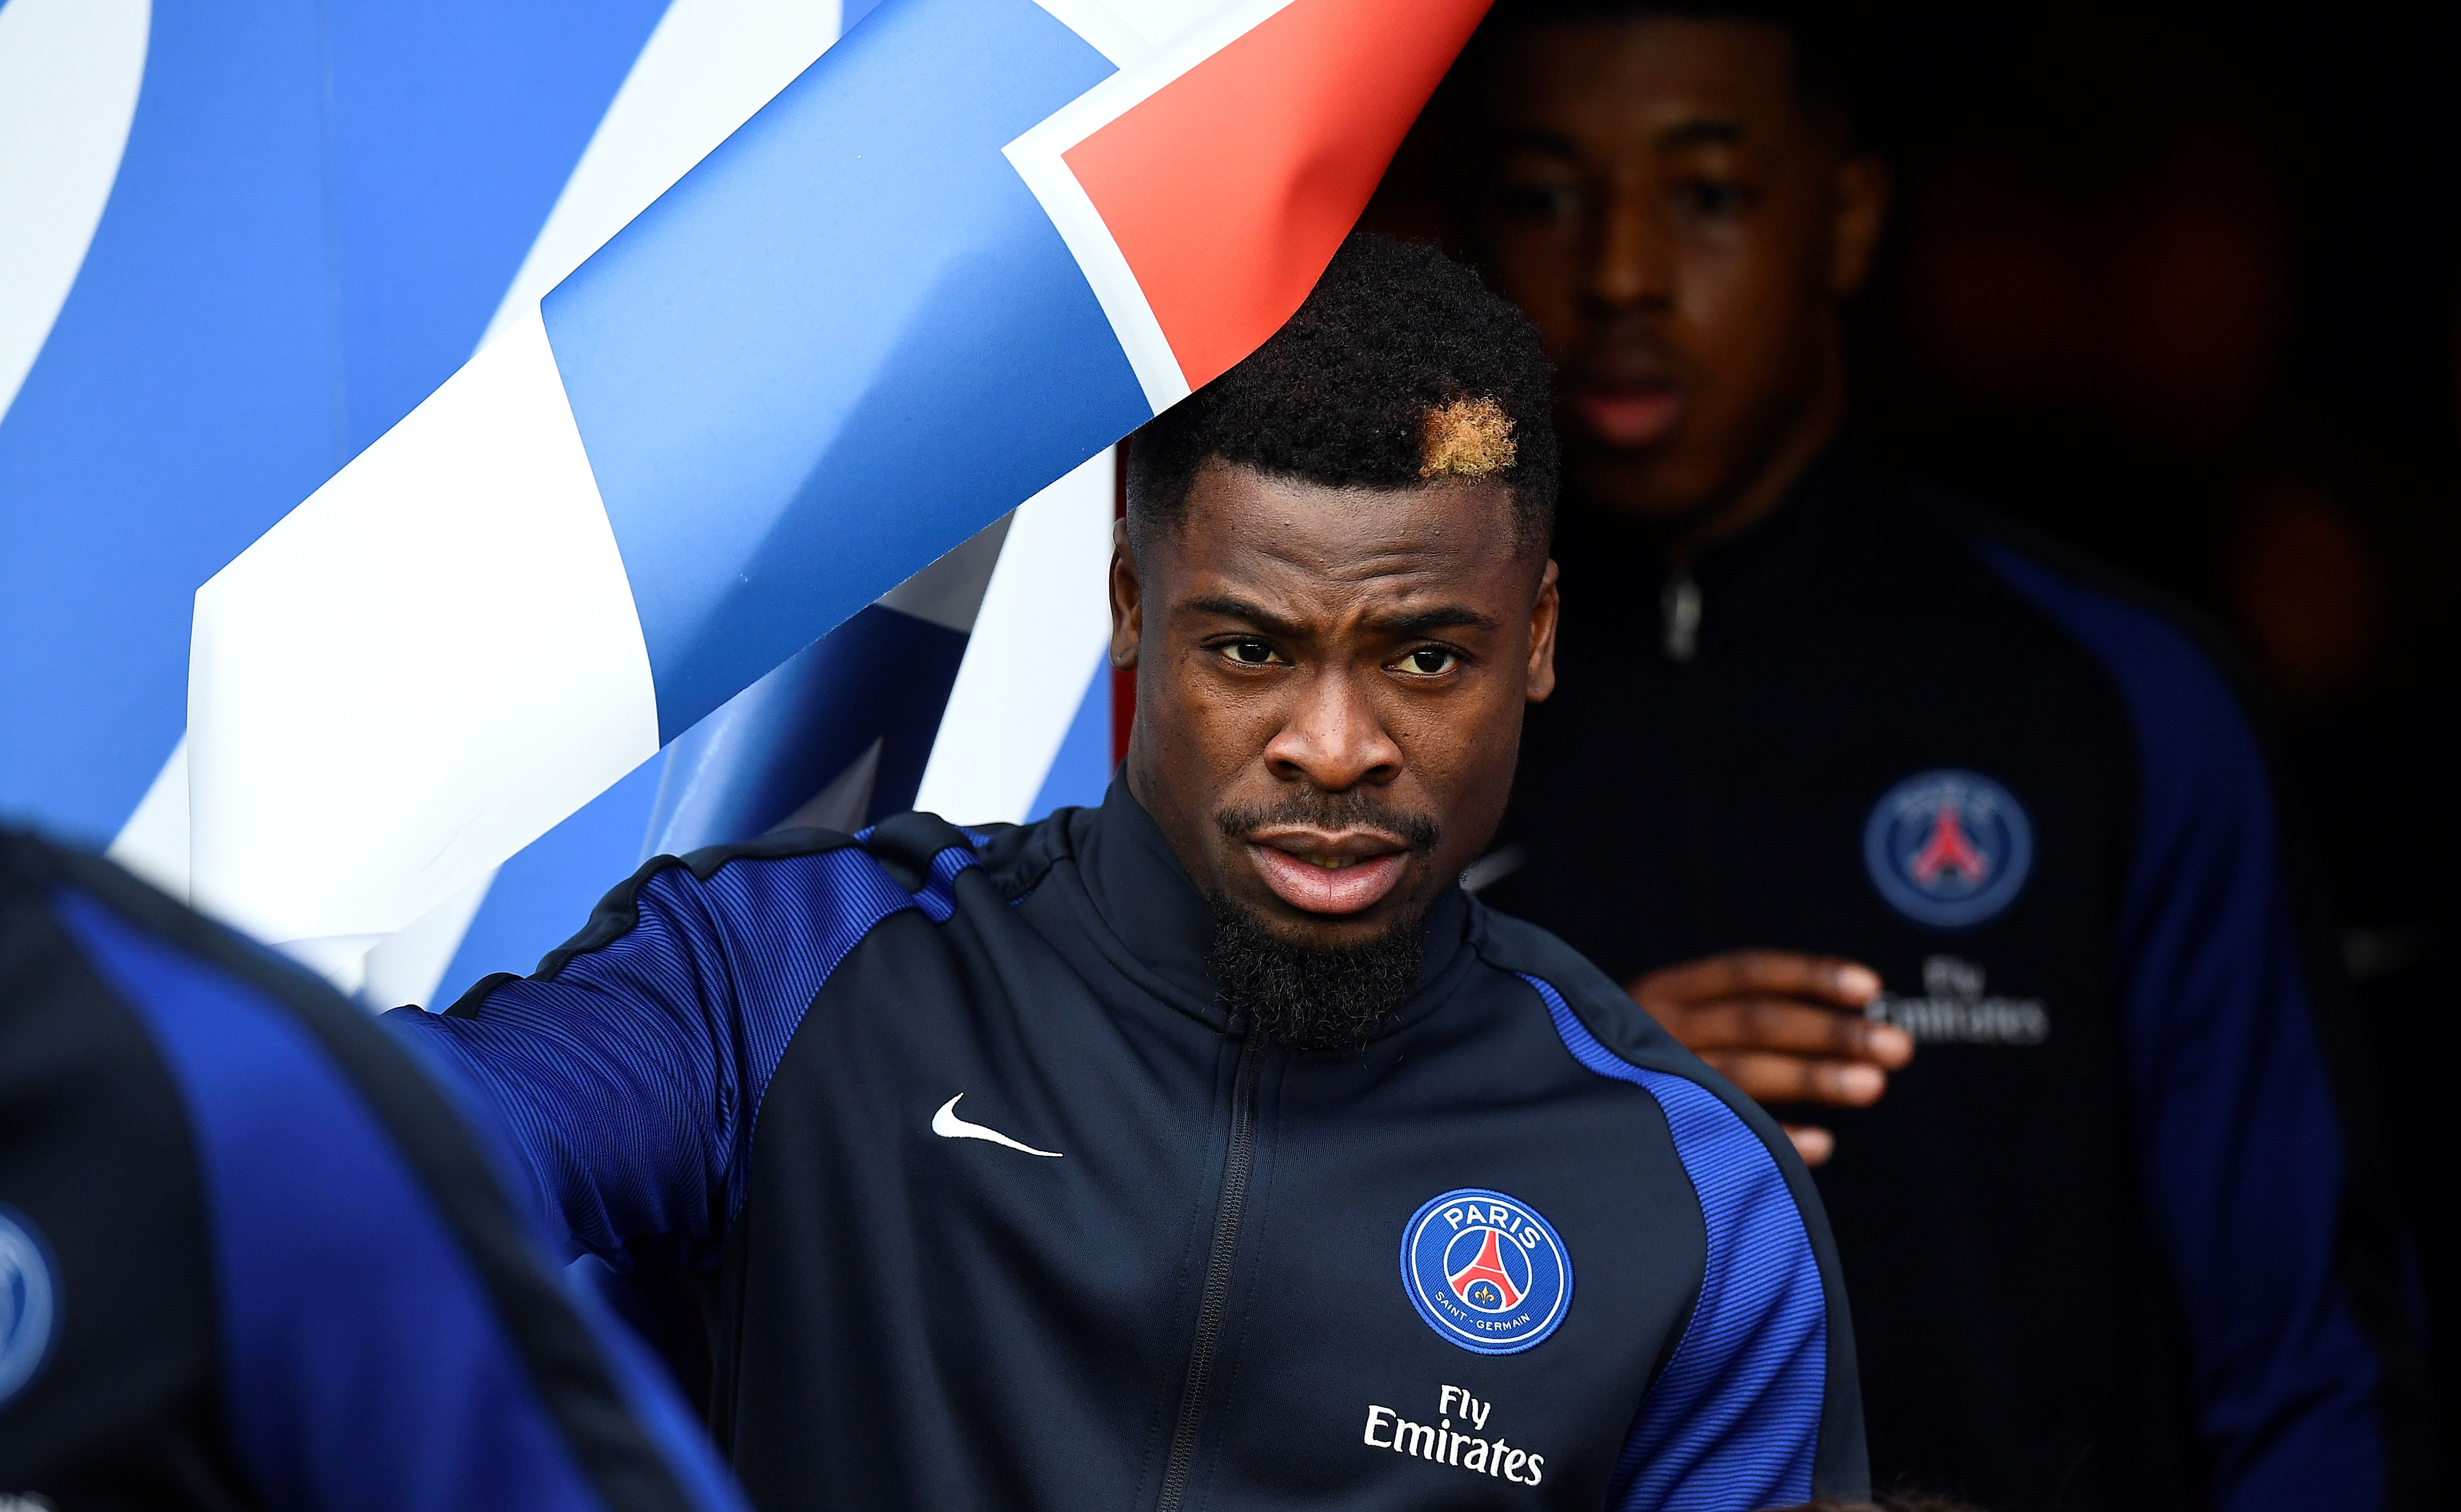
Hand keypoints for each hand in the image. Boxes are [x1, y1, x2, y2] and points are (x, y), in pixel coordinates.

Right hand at [1629, 949, 1911, 1166]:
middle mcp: (1651, 1026)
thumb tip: (1843, 1022)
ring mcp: (1645, 1079)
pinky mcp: (1640, 1131)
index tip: (1871, 987)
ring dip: (1812, 1080)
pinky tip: (1822, 1146)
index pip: (1745, 973)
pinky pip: (1721, 1135)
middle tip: (1897, 1047)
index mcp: (1659, 991)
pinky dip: (1775, 1139)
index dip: (1810, 975)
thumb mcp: (1662, 1023)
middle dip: (1831, 1033)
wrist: (1534, 1108)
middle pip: (1755, 1023)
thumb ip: (1726, 1020)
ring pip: (1740, 1074)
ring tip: (1873, 1086)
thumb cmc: (1622, 1066)